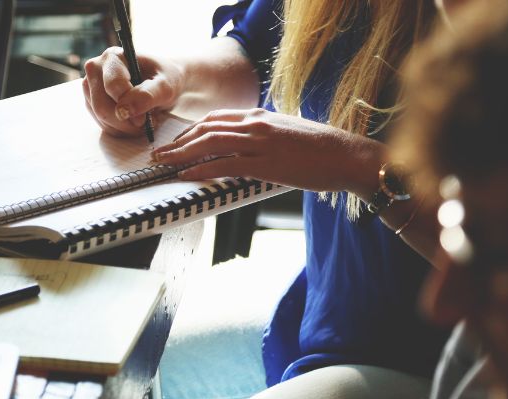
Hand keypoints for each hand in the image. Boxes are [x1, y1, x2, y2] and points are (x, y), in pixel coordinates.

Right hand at [82, 47, 183, 136]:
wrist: (162, 82)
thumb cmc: (165, 78)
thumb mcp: (165, 86)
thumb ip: (147, 95)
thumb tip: (124, 111)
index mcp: (113, 57)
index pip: (112, 86)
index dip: (129, 105)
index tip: (145, 118)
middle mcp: (96, 68)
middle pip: (101, 105)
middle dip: (125, 121)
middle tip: (145, 123)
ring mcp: (90, 86)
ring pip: (100, 117)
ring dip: (124, 127)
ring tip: (142, 120)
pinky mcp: (91, 102)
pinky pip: (102, 124)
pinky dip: (120, 129)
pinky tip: (133, 122)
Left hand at [150, 109, 384, 193]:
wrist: (347, 155)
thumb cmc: (321, 149)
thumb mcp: (286, 133)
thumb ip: (263, 136)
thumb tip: (246, 147)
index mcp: (260, 115)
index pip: (215, 118)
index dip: (191, 131)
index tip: (176, 142)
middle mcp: (256, 124)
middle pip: (206, 129)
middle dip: (178, 142)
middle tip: (160, 154)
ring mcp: (260, 142)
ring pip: (210, 144)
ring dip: (181, 154)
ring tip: (164, 164)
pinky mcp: (266, 163)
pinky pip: (225, 164)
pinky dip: (201, 169)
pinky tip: (186, 175)